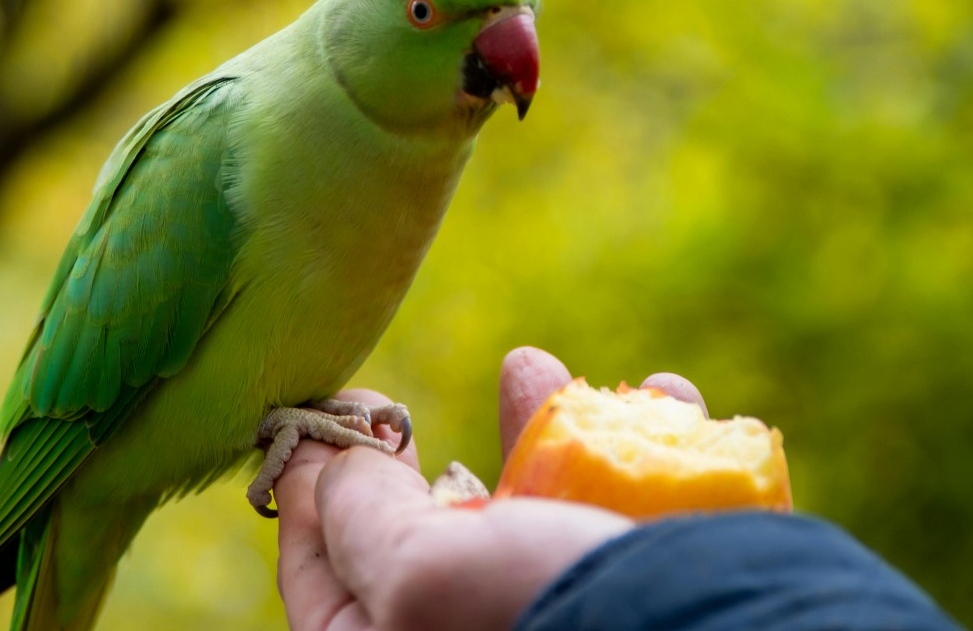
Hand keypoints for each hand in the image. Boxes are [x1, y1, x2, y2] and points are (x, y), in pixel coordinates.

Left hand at [274, 347, 706, 630]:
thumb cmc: (547, 619)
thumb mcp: (420, 573)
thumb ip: (361, 516)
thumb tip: (331, 461)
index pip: (319, 577)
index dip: (309, 489)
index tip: (321, 415)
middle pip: (422, 538)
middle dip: (418, 456)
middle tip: (397, 409)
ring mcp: (558, 616)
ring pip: (530, 512)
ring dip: (540, 428)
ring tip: (536, 367)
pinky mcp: (640, 585)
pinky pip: (626, 509)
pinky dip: (643, 446)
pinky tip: (663, 396)